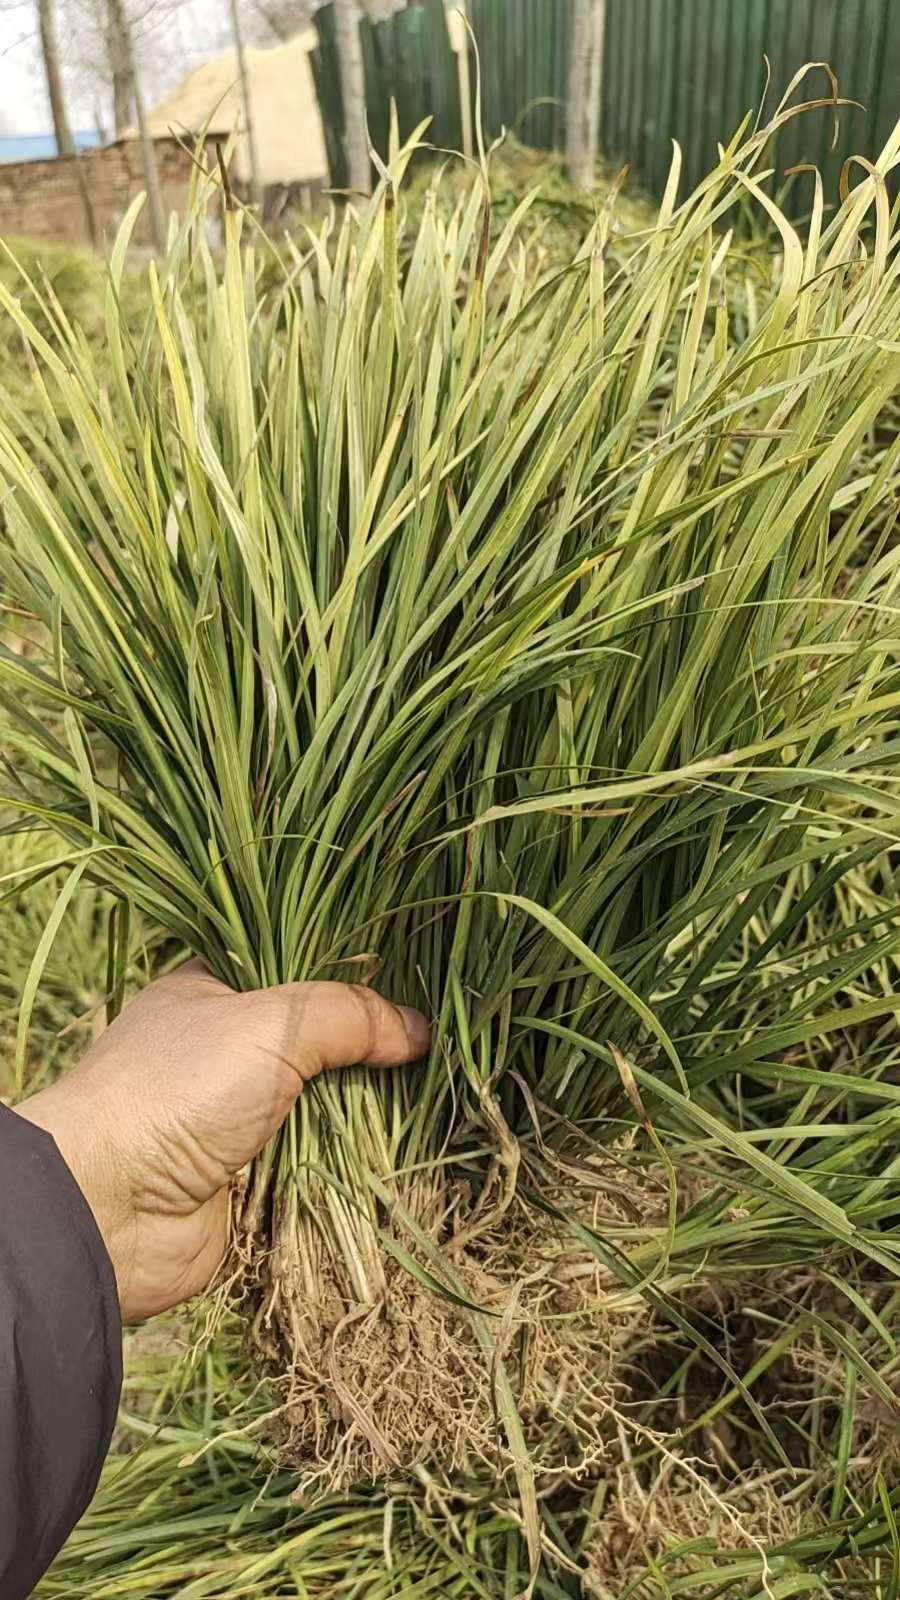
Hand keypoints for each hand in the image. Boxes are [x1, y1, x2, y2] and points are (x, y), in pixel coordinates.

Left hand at [17, 961, 428, 1321]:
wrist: (109, 1207)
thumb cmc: (176, 1089)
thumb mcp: (270, 1023)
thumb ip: (349, 1015)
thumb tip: (420, 1030)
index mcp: (215, 992)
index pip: (300, 968)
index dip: (356, 976)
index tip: (418, 982)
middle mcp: (225, 1052)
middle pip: (323, 1043)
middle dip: (374, 1051)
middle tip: (440, 1046)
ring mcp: (238, 1119)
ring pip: (328, 1108)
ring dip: (371, 1114)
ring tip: (439, 1099)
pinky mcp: (253, 1180)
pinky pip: (322, 1168)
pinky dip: (356, 1167)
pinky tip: (407, 1154)